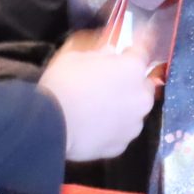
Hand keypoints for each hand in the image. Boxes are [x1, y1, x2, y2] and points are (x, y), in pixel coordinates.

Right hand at [39, 36, 157, 161]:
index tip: (130, 48)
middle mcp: (141, 96)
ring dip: (124, 105)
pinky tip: (95, 125)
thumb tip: (110, 52)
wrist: (50, 124)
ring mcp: (134, 123)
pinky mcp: (123, 145)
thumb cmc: (63, 82)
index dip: (135, 48)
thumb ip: (99, 51)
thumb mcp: (76, 55)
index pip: (144, 50)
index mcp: (132, 68)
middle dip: (131, 81)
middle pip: (143, 84)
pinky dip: (113, 127)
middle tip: (110, 81)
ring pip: (135, 110)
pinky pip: (121, 130)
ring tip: (100, 108)